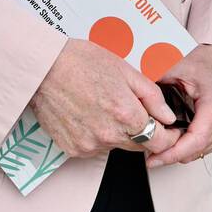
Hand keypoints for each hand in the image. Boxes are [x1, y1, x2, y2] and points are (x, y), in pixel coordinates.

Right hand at [30, 38, 184, 158]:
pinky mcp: (73, 149)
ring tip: (104, 106)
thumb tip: (168, 116)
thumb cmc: (81, 62)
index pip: (159, 142)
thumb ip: (152, 96)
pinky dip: (97, 135)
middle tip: (131, 109)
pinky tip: (89, 114)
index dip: (167, 135)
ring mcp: (89, 145)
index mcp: (126, 115)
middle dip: (142, 131)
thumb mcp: (125, 70)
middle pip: (139, 146)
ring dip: (118, 133)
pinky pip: (95, 148)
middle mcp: (109, 136)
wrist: (43, 69)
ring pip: (116, 146)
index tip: (166, 128)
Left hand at [144, 45, 211, 167]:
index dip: (172, 153)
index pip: (195, 140)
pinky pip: (204, 149)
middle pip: (195, 150)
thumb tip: (136, 96)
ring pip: (199, 153)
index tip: (153, 158)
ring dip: (178, 152)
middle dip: (170, 154)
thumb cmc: (202, 62)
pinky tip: (173, 139)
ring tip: (157, 143)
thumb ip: (157, 81)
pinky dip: (187, 148)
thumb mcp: (177, 66)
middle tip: (147, 151)